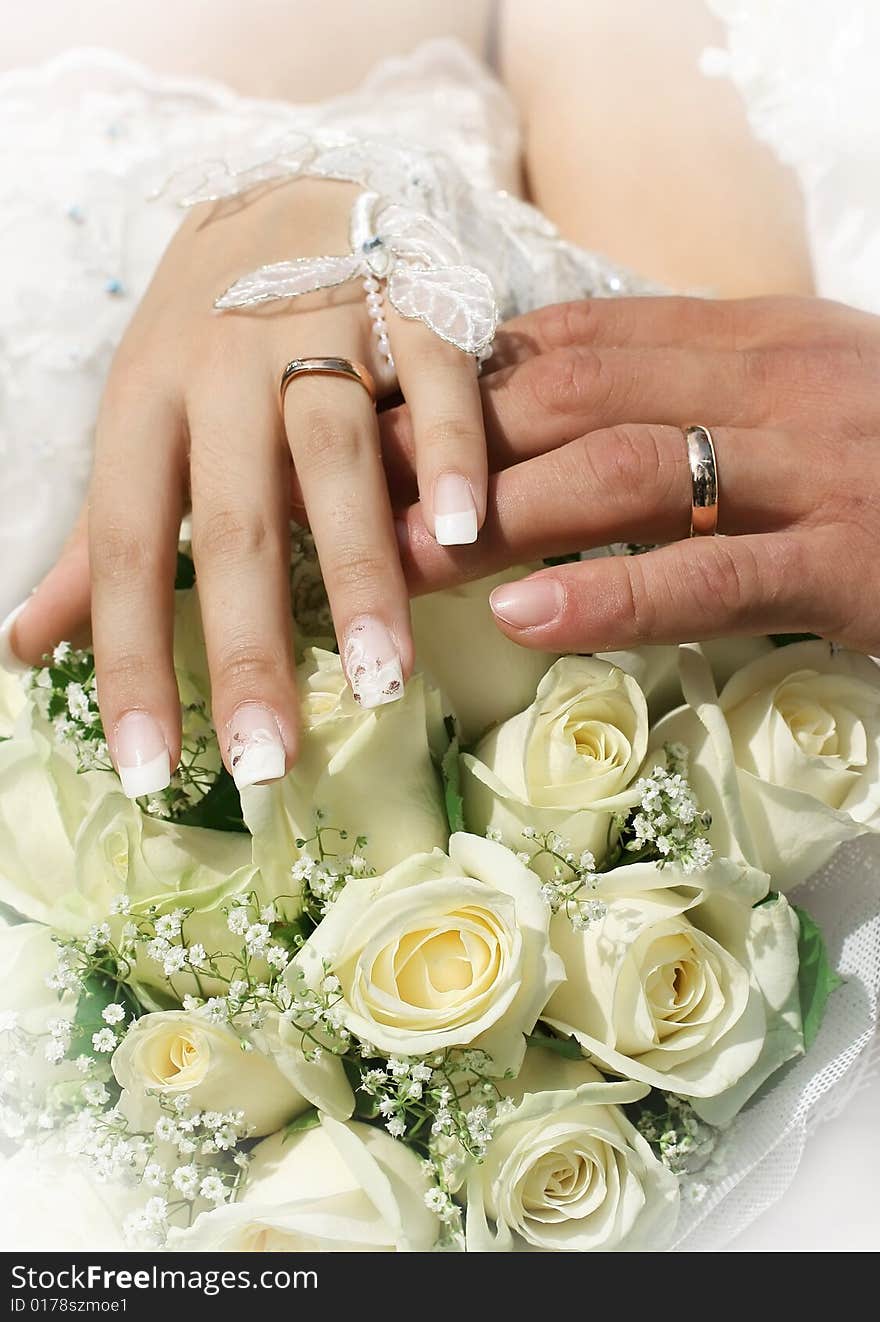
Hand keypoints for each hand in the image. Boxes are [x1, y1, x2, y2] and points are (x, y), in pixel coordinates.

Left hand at [8, 179, 487, 794]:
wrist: (283, 198)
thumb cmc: (204, 343)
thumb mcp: (139, 430)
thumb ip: (93, 543)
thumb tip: (25, 646)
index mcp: (143, 406)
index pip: (123, 549)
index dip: (129, 663)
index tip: (145, 769)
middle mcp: (220, 369)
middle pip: (232, 521)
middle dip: (249, 646)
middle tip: (266, 759)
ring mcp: (317, 327)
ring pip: (333, 456)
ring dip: (360, 567)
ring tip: (382, 679)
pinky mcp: (405, 299)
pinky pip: (432, 378)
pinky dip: (451, 449)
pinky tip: (467, 530)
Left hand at [393, 295, 879, 653]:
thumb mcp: (804, 394)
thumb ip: (702, 392)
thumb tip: (573, 408)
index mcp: (757, 336)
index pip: (579, 337)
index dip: (461, 378)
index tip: (379, 418)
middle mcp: (775, 383)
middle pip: (574, 393)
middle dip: (450, 444)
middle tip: (352, 492)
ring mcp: (812, 467)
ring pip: (624, 472)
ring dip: (497, 514)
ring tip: (399, 560)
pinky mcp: (847, 560)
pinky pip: (709, 578)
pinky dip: (608, 596)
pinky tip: (522, 617)